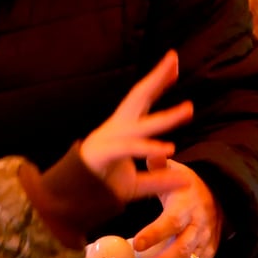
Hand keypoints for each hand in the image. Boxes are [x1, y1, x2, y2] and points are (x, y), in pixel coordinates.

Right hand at [81, 51, 193, 203]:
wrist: (69, 200)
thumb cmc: (101, 187)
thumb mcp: (137, 185)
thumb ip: (160, 180)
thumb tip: (187, 180)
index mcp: (122, 128)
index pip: (142, 99)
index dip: (157, 82)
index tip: (174, 65)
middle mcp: (117, 128)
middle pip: (138, 97)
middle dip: (156, 77)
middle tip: (174, 58)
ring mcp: (109, 139)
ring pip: (140, 124)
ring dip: (166, 117)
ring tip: (189, 109)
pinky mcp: (103, 154)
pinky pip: (129, 148)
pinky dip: (148, 148)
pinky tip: (169, 148)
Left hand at [130, 159, 221, 257]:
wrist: (218, 197)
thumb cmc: (186, 184)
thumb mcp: (175, 170)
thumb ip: (160, 165)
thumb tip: (152, 152)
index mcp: (188, 206)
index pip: (173, 221)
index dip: (156, 233)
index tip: (136, 243)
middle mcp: (199, 228)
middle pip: (182, 249)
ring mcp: (204, 246)